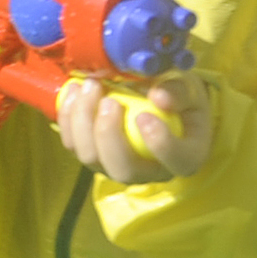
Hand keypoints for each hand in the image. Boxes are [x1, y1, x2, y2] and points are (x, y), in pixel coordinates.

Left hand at [58, 73, 211, 183]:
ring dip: (84, 121)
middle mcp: (148, 171)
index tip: (145, 115)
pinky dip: (68, 117)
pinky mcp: (92, 155)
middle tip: (109, 99)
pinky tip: (74, 91)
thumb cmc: (177, 97)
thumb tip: (159, 98)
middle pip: (123, 169)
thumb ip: (178, 92)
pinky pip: (72, 144)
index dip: (161, 144)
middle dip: (109, 134)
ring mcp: (115, 166)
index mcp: (185, 156)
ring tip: (90, 86)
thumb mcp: (188, 88)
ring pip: (91, 158)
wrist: (156, 99)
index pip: (178, 162)